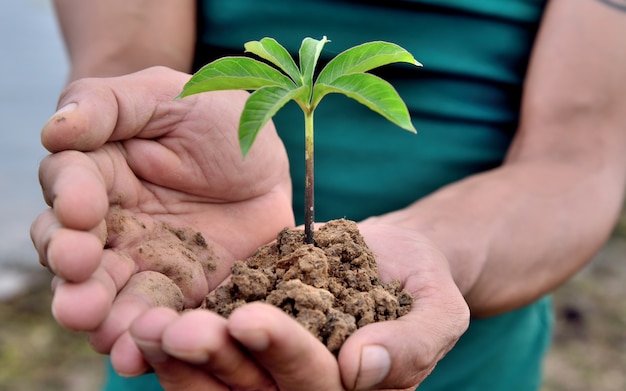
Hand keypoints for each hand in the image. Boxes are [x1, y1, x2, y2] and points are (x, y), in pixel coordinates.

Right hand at [30, 66, 293, 373]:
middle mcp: (113, 225)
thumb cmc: (214, 118)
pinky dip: (151, 338)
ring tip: (108, 334)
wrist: (265, 162)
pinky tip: (143, 353)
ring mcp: (147, 263)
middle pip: (77, 257)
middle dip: (75, 278)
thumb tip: (55, 131)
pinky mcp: (185, 291)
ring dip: (105, 319)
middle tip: (78, 294)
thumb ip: (106, 105)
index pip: (69, 188)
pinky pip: (164, 317)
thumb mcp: (166, 94)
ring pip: (112, 297)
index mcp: (100, 173)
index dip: (69, 200)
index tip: (81, 212)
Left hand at [127, 220, 468, 389]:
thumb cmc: (421, 280)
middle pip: (256, 389)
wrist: (390, 255)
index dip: (282, 354)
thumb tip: (363, 368)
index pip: (315, 385)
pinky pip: (207, 349)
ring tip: (148, 326)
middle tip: (177, 328)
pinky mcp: (245, 339)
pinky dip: (174, 341)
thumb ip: (414, 343)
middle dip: (217, 358)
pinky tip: (148, 315)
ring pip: (222, 379)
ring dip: (183, 358)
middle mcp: (303, 390)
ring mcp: (269, 368)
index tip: (247, 318)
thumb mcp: (438, 306)